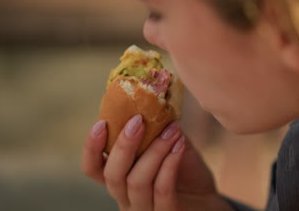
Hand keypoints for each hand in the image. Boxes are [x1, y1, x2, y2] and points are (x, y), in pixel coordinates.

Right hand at [81, 114, 232, 210]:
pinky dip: (170, 165)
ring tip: (173, 129)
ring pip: (137, 181)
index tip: (101, 123)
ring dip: (155, 151)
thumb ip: (157, 129)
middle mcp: (125, 197)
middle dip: (124, 145)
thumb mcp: (169, 146)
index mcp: (120, 178)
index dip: (91, 147)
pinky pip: (162, 191)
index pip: (92, 168)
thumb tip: (154, 98)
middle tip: (139, 121)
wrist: (208, 200)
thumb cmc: (185, 171)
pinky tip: (180, 145)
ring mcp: (144, 209)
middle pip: (113, 174)